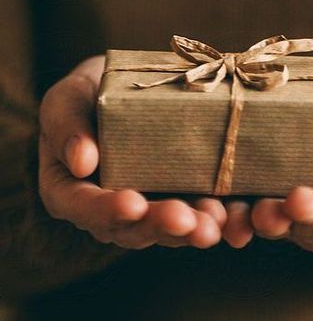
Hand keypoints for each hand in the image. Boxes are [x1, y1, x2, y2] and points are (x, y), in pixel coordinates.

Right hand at [39, 56, 225, 249]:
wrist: (127, 91)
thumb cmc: (87, 94)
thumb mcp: (67, 99)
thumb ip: (65, 124)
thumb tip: (82, 162)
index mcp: (71, 192)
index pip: (84, 207)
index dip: (107, 210)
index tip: (132, 204)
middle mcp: (110, 211)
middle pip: (132, 227)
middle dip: (161, 225)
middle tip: (185, 221)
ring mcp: (151, 208)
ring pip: (170, 229)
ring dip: (194, 228)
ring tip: (216, 224)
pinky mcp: (184, 200)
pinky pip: (201, 215)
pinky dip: (221, 218)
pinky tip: (238, 219)